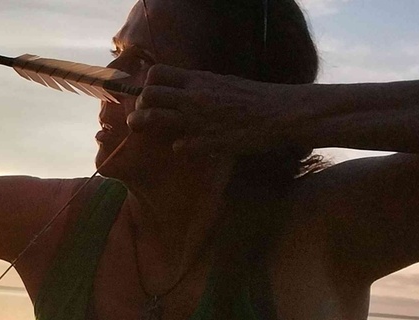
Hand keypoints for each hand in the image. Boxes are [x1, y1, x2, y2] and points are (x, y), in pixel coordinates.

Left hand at [126, 64, 301, 156]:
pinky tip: (184, 148)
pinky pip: (177, 146)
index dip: (146, 84)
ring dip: (141, 124)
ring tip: (139, 128)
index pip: (156, 73)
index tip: (148, 94)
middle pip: (147, 95)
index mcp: (198, 79)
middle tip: (141, 114)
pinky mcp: (206, 142)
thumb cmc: (254, 97)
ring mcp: (197, 120)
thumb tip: (181, 88)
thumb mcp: (223, 82)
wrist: (279, 113)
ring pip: (152, 118)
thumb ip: (199, 85)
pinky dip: (178, 147)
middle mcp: (193, 97)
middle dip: (138, 105)